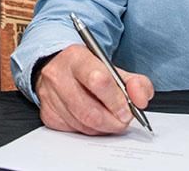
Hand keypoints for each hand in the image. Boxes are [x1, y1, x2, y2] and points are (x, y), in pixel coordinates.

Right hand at [35, 44, 153, 134]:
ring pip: (82, 124)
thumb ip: (135, 82)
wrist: (57, 67)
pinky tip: (92, 120)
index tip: (128, 110)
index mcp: (77, 58)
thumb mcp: (112, 68)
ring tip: (110, 119)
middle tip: (123, 120)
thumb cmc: (87, 69)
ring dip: (102, 127)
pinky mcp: (47, 113)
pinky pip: (73, 130)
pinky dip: (89, 129)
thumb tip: (141, 100)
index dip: (117, 100)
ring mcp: (49, 96)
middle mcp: (58, 75)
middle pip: (89, 110)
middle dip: (112, 121)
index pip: (98, 80)